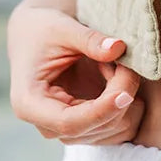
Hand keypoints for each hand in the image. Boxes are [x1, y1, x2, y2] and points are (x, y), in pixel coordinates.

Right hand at [7, 3, 145, 144]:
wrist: (36, 37)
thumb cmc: (43, 31)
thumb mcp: (63, 28)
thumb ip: (90, 40)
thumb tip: (118, 49)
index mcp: (30, 104)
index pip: (69, 123)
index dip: (102, 111)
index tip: (127, 92)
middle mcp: (47, 125)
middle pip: (96, 127)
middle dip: (120, 94)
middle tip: (124, 61)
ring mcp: (68, 131)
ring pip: (114, 131)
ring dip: (126, 99)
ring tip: (114, 66)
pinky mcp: (86, 128)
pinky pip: (121, 129)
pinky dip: (131, 106)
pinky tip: (118, 80)